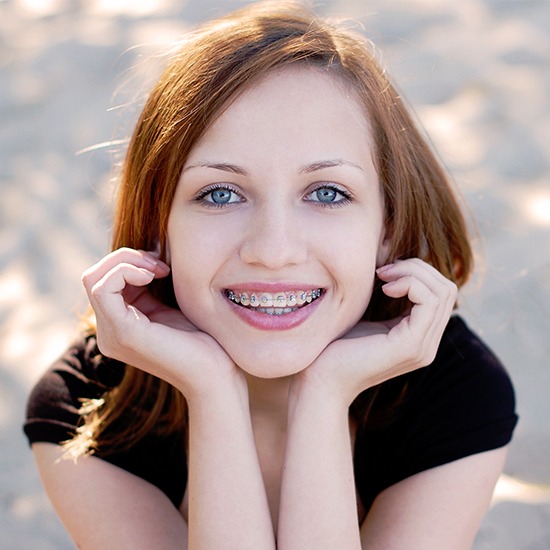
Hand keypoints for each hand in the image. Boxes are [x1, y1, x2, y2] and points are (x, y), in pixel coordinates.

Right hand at [81, 248, 244, 398]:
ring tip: (159, 270)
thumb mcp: (171, 303)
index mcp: (119, 324)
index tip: (162, 265)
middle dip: (125, 258)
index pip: (102, 280)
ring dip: (127, 262)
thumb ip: (153, 283)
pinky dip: (125, 272)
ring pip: (94, 278)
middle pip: (94, 276)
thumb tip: (150, 246)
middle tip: (160, 265)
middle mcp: (108, 332)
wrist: (217, 372)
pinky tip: (152, 276)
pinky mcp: (122, 333)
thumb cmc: (203, 338)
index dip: (128, 261)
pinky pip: (104, 288)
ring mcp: (112, 334)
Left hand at [296, 258, 456, 405]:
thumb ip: (388, 301)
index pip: (441, 293)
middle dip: (417, 268)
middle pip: (447, 289)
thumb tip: (394, 266)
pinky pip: (429, 302)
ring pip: (443, 292)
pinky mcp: (411, 346)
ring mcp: (423, 347)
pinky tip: (385, 289)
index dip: (417, 272)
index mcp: (419, 337)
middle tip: (383, 271)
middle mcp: (428, 344)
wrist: (321, 379)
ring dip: (413, 273)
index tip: (384, 271)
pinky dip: (410, 284)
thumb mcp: (368, 318)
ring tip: (382, 277)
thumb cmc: (335, 347)